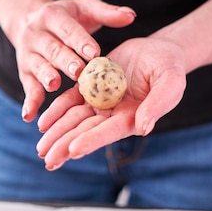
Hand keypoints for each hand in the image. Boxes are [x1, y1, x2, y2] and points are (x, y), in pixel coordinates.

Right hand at [14, 0, 136, 121]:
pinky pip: (28, 88)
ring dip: (46, 76)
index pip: (68, 29)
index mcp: (53, 16)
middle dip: (65, 60)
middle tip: (78, 72)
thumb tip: (131, 15)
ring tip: (54, 85)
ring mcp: (29, 55)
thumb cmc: (68, 18)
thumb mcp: (85, 9)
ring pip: (38, 66)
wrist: (28, 20)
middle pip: (52, 49)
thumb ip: (107, 13)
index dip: (80, 40)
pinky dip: (30, 102)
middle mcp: (37, 34)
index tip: (94, 52)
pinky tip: (31, 115)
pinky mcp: (25, 73)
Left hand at [36, 37, 186, 170]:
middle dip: (65, 146)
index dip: (91, 140)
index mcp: (132, 117)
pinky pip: (70, 101)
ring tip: (40, 149)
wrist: (161, 50)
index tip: (73, 150)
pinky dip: (56, 111)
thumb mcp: (170, 83)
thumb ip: (157, 104)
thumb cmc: (171, 69)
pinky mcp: (91, 87)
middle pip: (86, 131)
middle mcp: (114, 114)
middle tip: (47, 159)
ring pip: (74, 120)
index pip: (109, 132)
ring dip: (57, 133)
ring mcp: (101, 102)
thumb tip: (144, 128)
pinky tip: (42, 123)